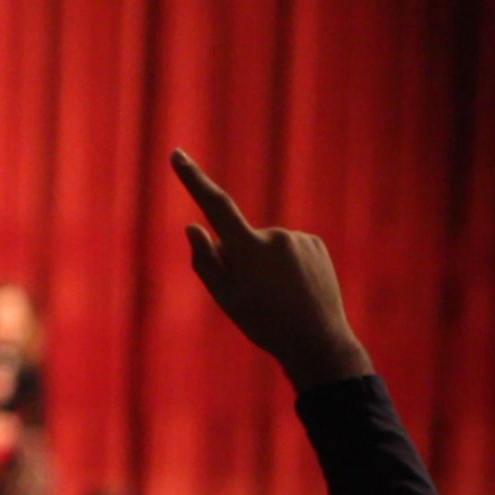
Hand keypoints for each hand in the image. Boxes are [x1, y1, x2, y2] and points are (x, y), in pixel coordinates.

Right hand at [171, 149, 372, 390]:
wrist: (316, 340)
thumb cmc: (262, 322)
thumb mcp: (223, 296)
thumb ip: (205, 258)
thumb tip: (194, 226)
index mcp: (247, 248)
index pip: (214, 204)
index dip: (193, 178)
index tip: (177, 154)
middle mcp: (273, 235)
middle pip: (241, 238)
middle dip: (239, 258)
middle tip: (252, 296)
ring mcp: (297, 238)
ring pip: (266, 245)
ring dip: (265, 264)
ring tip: (277, 296)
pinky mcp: (315, 244)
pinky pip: (288, 248)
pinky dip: (285, 264)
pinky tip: (294, 288)